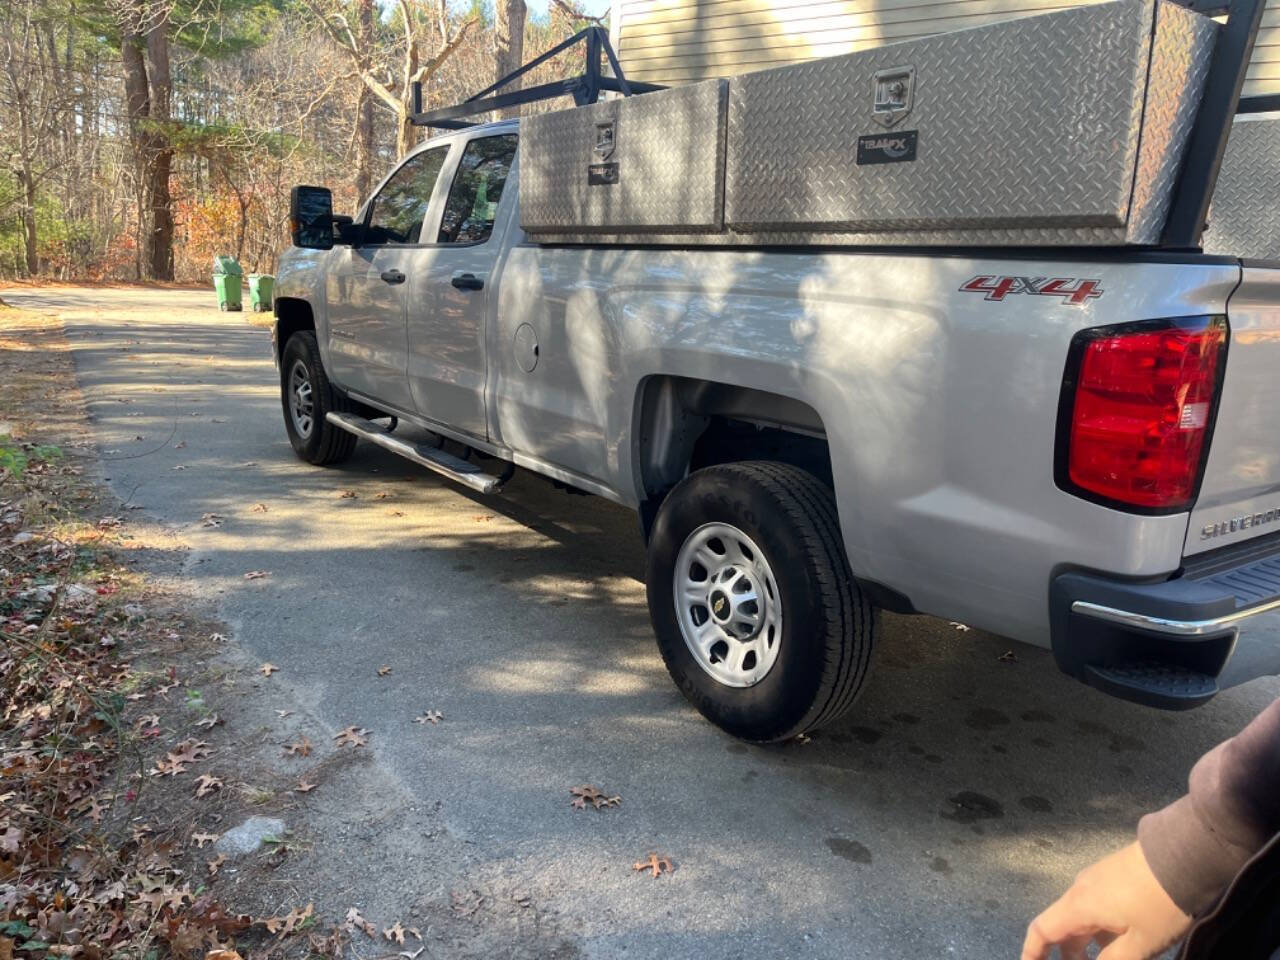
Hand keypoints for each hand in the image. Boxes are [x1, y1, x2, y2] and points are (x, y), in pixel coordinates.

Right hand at [1021, 841, 1191, 959]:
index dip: (1032, 953)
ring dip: (1090, 943)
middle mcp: (1080, 889)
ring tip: (1112, 958)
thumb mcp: (1140, 944)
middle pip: (1064, 927)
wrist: (1184, 856)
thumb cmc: (1160, 905)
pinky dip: (1102, 929)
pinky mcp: (1114, 874)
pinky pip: (1098, 906)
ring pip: (1084, 917)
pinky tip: (1127, 940)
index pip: (1042, 931)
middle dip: (1070, 955)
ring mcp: (1097, 879)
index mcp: (1079, 906)